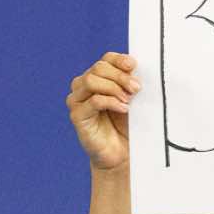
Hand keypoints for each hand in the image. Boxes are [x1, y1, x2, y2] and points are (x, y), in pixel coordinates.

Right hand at [68, 52, 138, 171]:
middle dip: (120, 76)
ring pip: (91, 81)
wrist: (121, 154)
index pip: (105, 60)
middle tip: (137, 88)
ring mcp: (77, 101)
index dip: (119, 60)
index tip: (134, 66)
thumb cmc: (126, 126)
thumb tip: (135, 68)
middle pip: (98, 68)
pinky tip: (124, 109)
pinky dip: (111, 102)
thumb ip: (130, 83)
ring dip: (114, 88)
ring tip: (128, 100)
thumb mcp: (131, 100)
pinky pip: (93, 101)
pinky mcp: (77, 116)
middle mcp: (82, 86)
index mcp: (96, 78)